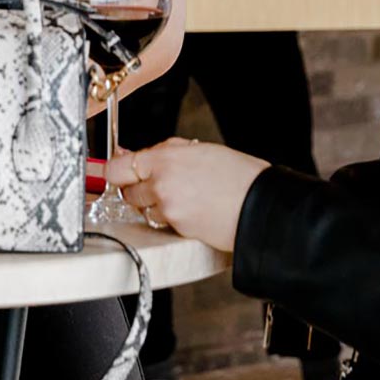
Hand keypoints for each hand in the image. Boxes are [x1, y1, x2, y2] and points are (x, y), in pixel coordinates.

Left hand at [105, 138, 268, 250]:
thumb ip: (163, 151)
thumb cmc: (239, 175)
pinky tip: (191, 210)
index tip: (119, 170)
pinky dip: (170, 218)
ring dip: (154, 205)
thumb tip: (133, 154)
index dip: (117, 169)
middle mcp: (161, 184)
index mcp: (166, 158)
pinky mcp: (177, 230)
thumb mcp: (199, 149)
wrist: (262, 206)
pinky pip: (162, 223)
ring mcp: (168, 209)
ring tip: (182, 197)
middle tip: (157, 184)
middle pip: (126, 191)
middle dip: (137, 188)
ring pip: (144, 210)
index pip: (118, 167)